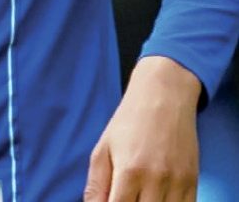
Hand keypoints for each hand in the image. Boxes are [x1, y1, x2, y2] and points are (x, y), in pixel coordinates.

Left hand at [84, 56, 200, 201]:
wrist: (164, 97)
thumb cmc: (128, 122)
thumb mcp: (103, 149)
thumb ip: (96, 184)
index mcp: (129, 172)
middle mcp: (156, 180)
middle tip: (124, 196)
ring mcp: (178, 182)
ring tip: (140, 195)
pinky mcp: (193, 181)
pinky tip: (157, 198)